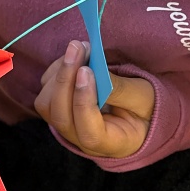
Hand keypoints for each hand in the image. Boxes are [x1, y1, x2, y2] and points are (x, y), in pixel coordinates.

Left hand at [34, 41, 154, 157]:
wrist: (137, 114)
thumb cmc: (144, 109)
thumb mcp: (143, 98)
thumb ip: (120, 89)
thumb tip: (92, 69)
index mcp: (108, 143)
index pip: (88, 132)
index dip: (83, 102)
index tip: (86, 70)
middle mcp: (80, 139)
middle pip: (60, 116)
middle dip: (65, 79)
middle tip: (78, 48)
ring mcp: (65, 126)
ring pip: (47, 105)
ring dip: (58, 73)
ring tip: (79, 49)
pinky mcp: (57, 110)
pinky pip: (45, 92)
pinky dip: (55, 71)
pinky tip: (73, 57)